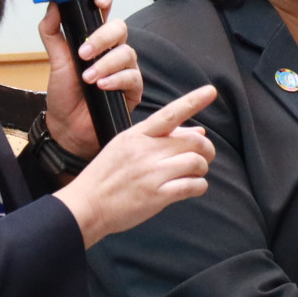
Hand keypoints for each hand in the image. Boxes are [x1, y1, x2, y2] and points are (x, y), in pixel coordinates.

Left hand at [37, 0, 141, 157]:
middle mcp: (112, 50)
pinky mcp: (132, 89)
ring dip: (105, 63)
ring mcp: (124, 69)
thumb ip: (52, 31)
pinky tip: (101, 86)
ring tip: (88, 77)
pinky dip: (116, 79)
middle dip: (101, 37)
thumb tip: (53, 3)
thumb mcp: (54, 60)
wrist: (67, 128)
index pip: (104, 11)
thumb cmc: (64, 95)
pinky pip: (132, 77)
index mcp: (95, 39)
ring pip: (127, 52)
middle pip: (119, 28)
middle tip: (82, 52)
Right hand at [52, 85, 216, 247]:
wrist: (87, 205)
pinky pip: (192, 186)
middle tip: (205, 156)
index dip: (193, 101)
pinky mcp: (157, 196)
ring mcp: (151, 173)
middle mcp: (145, 151)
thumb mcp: (126, 147)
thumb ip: (161, 138)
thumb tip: (198, 131)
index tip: (210, 91)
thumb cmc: (106, 176)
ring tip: (195, 174)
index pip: (169, 113)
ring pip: (195, 162)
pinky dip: (199, 186)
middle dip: (206, 148)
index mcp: (136, 135)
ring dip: (202, 168)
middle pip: (192, 141)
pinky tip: (193, 187)